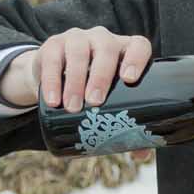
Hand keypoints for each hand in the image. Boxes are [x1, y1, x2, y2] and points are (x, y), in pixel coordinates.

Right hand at [1, 27, 152, 110]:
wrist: (55, 74)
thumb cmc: (94, 89)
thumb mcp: (110, 100)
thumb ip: (126, 124)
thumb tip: (141, 155)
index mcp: (125, 50)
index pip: (138, 45)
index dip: (137, 59)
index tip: (129, 79)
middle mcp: (103, 39)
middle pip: (106, 50)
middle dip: (101, 77)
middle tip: (94, 102)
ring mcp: (78, 38)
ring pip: (79, 53)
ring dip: (75, 81)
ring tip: (72, 107)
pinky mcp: (53, 45)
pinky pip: (52, 59)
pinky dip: (52, 80)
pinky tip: (52, 99)